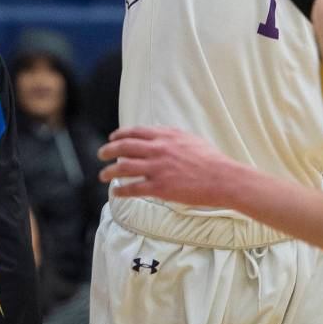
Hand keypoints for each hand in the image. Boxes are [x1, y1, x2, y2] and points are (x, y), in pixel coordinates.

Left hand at [99, 126, 237, 205]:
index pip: (136, 132)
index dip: (120, 134)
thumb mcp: (189, 138)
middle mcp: (158, 149)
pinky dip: (122, 190)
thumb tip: (158, 135)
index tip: (113, 138)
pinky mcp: (160, 187)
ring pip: (125, 168)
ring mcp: (158, 168)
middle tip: (101, 154)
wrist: (221, 177)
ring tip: (103, 175)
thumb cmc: (209, 159)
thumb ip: (171, 136)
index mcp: (166, 135)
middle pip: (125, 147)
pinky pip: (134, 188)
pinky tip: (116, 192)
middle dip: (109, 150)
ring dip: (110, 171)